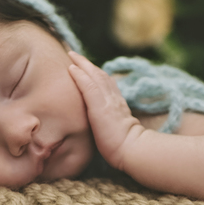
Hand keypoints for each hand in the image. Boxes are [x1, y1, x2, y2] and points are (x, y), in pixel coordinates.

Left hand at [66, 50, 145, 170]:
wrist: (132, 149)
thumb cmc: (125, 148)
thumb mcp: (118, 132)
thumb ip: (111, 125)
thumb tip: (104, 129)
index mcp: (118, 105)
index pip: (106, 84)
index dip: (96, 74)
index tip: (86, 67)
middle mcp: (114, 99)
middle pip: (100, 75)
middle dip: (87, 64)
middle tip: (75, 55)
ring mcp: (107, 101)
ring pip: (94, 76)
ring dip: (82, 64)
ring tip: (72, 56)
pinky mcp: (100, 106)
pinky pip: (88, 86)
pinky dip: (79, 75)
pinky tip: (71, 68)